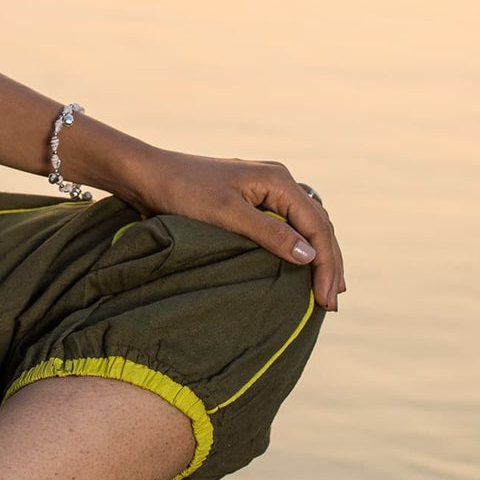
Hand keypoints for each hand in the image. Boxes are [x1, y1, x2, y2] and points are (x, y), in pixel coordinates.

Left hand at [108, 143, 345, 311]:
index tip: (325, 299)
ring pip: (306, 226)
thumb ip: (269, 234)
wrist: (147, 176)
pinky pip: (288, 227)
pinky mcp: (252, 203)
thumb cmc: (183, 191)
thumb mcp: (226, 215)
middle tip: (332, 302)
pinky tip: (302, 268)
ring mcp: (265, 192)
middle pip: (318, 225)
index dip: (326, 264)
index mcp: (278, 180)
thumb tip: (309, 256)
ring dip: (319, 257)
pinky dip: (300, 249)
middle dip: (329, 263)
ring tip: (327, 290)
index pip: (317, 226)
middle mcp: (278, 182)